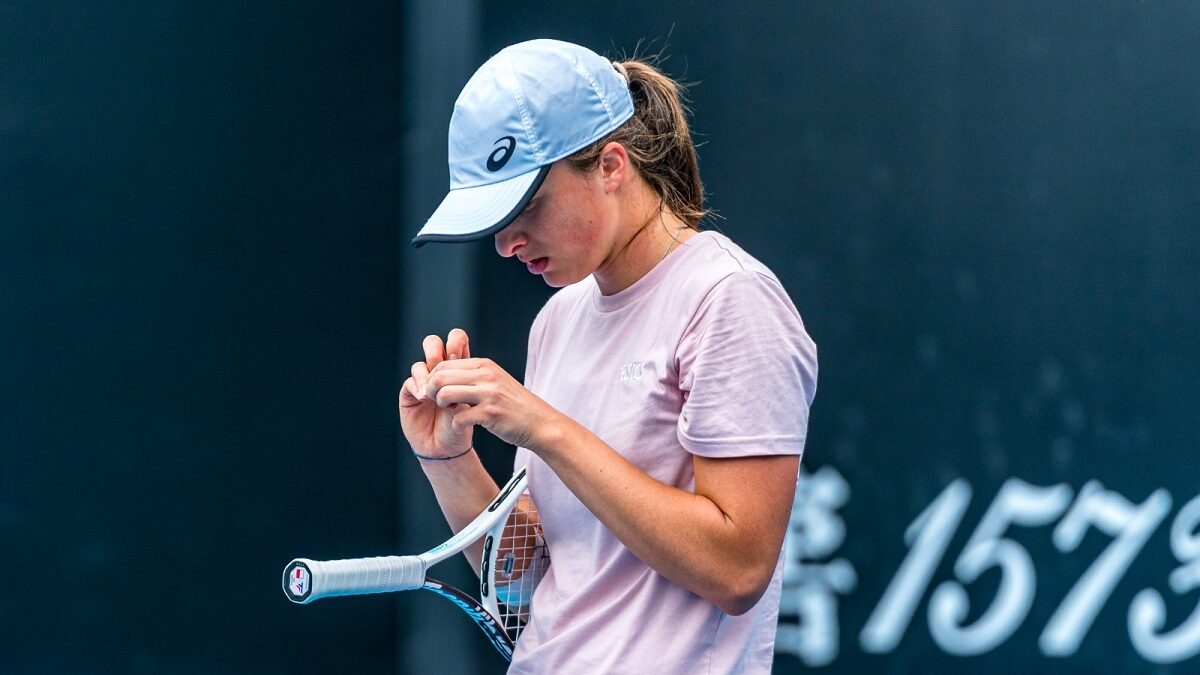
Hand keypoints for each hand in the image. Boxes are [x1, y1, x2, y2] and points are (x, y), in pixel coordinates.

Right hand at [398, 329, 473, 457]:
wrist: (448, 448)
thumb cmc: (463, 424)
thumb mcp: (469, 402)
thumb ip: (463, 382)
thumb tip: (457, 363)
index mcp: (457, 367)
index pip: (455, 340)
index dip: (455, 341)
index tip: (458, 355)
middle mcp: (438, 372)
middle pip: (432, 343)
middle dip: (436, 351)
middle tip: (443, 367)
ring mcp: (422, 382)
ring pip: (419, 364)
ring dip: (427, 375)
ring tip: (434, 394)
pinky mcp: (409, 394)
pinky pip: (410, 382)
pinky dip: (417, 387)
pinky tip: (424, 398)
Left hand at [424, 353, 560, 450]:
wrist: (540, 423)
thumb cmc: (514, 405)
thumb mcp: (495, 381)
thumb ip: (473, 376)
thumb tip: (443, 375)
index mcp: (484, 365)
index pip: (444, 364)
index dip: (432, 379)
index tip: (434, 392)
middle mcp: (486, 376)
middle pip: (440, 376)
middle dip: (430, 391)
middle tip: (437, 403)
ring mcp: (489, 394)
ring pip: (445, 394)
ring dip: (442, 406)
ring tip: (451, 411)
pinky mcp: (491, 413)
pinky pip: (459, 417)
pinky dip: (456, 424)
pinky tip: (463, 426)